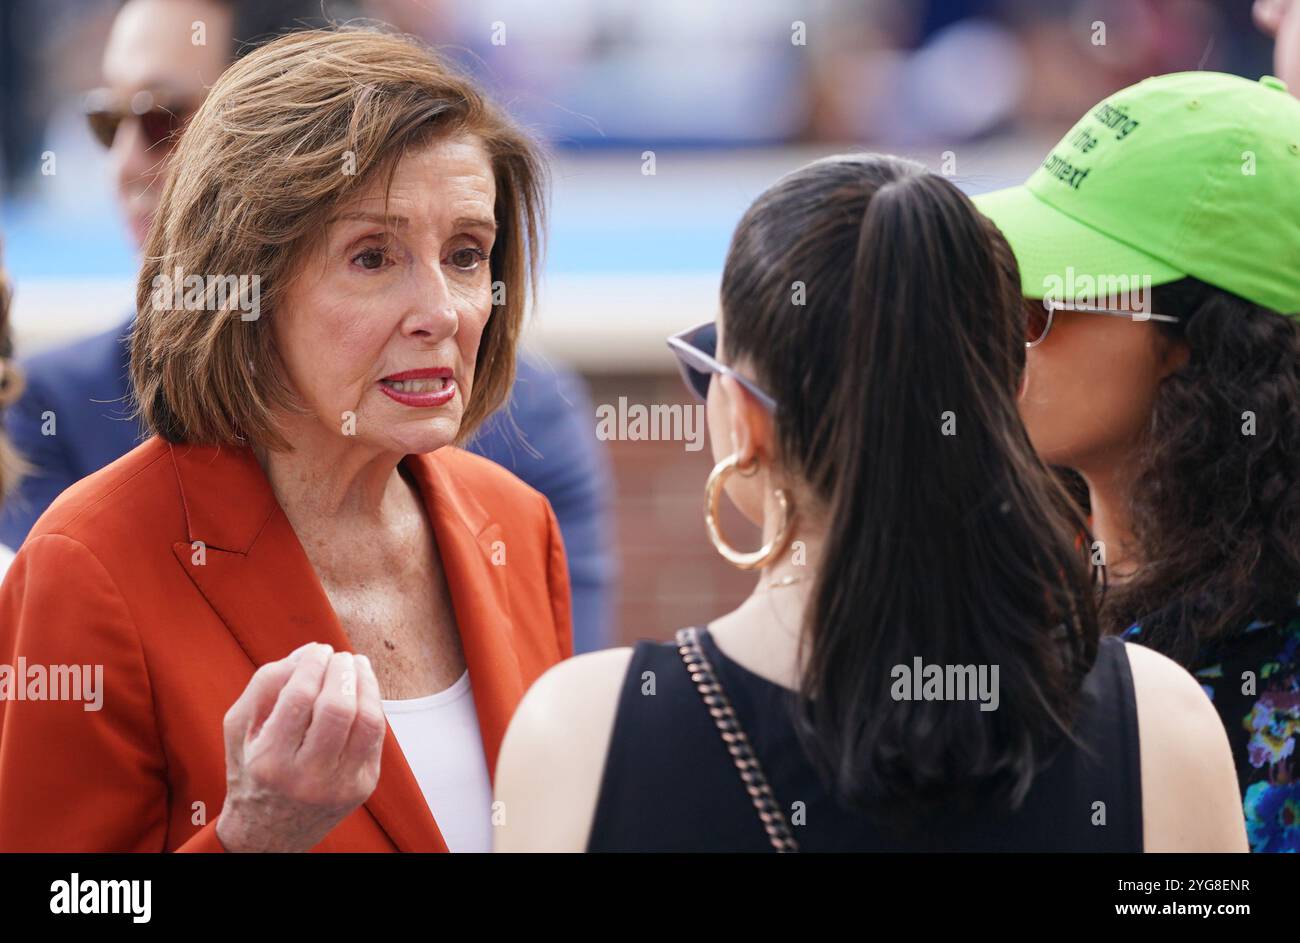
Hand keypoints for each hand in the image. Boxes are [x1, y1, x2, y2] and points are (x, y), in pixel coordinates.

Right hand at [215, 642, 384, 851]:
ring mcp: (340, 785)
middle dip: (342, 671)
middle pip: (338, 709)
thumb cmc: (252, 770)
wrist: (268, 832)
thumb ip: (266, 684)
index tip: (317, 650)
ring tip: (356, 665)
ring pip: (367, 721)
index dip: (312, 665)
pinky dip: (373, 704)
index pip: (299, 698)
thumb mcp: (239, 727)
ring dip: (365, 683)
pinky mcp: (363, 787)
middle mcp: (307, 778)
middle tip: (338, 656)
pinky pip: (377, 736)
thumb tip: (309, 651)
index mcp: (269, 762)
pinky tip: (363, 689)